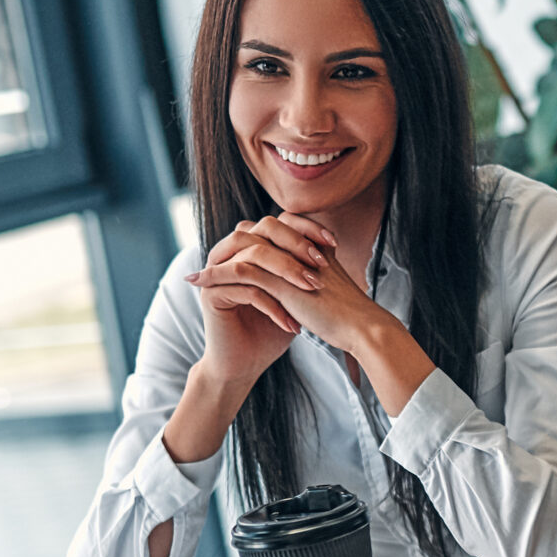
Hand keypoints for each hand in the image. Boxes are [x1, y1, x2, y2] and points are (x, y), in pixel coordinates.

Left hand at [187, 214, 435, 413]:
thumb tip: (300, 283)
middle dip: (230, 245)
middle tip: (208, 260)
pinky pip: (242, 270)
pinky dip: (218, 275)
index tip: (231, 256)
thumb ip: (313, 277)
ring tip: (195, 278)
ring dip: (216, 262)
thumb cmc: (350, 315)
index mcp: (313, 247)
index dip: (251, 241)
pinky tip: (201, 286)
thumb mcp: (329, 289)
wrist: (362, 327)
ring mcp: (291, 261)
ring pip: (245, 249)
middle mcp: (301, 247)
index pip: (276, 230)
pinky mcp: (282, 279)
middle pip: (257, 231)